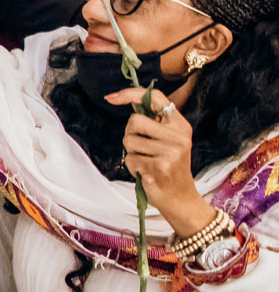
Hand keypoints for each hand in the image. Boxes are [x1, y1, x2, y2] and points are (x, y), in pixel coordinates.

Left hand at [109, 88, 208, 232]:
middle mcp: (178, 136)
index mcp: (180, 125)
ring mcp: (171, 151)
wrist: (180, 197)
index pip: (156, 98)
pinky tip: (146, 172)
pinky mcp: (160, 167)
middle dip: (130, 134)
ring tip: (147, 161)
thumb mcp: (166, 139)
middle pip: (135, 121)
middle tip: (142, 148)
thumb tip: (128, 98)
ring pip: (129, 140)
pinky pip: (130, 159)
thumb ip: (151, 120)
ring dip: (131, 153)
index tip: (111, 97)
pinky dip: (133, 166)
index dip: (131, 94)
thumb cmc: (168, 166)